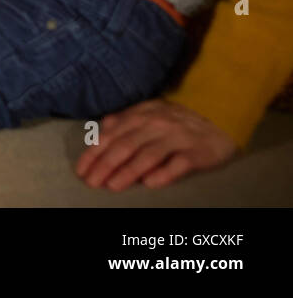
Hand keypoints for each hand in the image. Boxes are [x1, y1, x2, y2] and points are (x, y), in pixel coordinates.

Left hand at [75, 99, 236, 189]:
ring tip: (113, 186)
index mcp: (140, 114)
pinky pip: (178, 164)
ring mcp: (177, 137)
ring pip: (148, 155)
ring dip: (128, 171)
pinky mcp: (197, 152)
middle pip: (125, 145)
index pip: (110, 135)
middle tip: (92, 183)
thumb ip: (123, 122)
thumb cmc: (175, 121)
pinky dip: (163, 174)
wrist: (218, 119)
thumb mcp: (147, 113)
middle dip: (105, 165)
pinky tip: (149, 184)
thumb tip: (99, 133)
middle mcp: (156, 124)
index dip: (93, 153)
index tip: (81, 171)